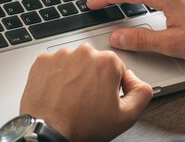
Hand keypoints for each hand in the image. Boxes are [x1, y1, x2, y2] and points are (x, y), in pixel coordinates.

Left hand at [20, 44, 152, 141]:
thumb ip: (141, 93)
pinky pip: (54, 65)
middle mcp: (84, 53)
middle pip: (94, 63)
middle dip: (93, 78)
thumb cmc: (82, 125)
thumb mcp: (126, 116)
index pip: (116, 69)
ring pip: (74, 62)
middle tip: (87, 100)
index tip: (104, 98)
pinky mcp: (43, 61)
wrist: (48, 132)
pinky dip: (56, 76)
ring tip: (70, 98)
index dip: (112, 86)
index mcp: (107, 62)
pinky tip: (58, 92)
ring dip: (74, 76)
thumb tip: (137, 81)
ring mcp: (61, 55)